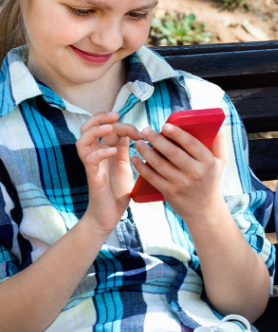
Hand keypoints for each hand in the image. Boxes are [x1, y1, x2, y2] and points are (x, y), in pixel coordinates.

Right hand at [77, 112, 140, 234]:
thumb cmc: (117, 191)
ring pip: (82, 141)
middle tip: (114, 116)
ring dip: (95, 131)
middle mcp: (96, 155)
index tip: (140, 132)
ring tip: (110, 128)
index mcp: (105, 151)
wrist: (109, 215)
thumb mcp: (125, 165)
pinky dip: (100, 152)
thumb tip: (135, 132)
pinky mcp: (92, 177)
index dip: (122, 124)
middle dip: (99, 118)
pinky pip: (89, 160)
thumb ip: (126, 149)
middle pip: (86, 128)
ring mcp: (92, 165)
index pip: (107, 128)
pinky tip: (113, 151)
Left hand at [132, 122, 227, 221]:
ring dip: (146, 152)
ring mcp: (182, 184)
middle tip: (146, 130)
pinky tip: (135, 159)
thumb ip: (219, 143)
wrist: (204, 209)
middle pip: (172, 152)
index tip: (165, 126)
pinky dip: (142, 167)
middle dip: (156, 139)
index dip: (177, 133)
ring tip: (138, 143)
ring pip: (160, 164)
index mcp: (208, 162)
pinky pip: (153, 177)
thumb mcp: (220, 161)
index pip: (191, 143)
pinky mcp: (170, 192)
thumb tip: (217, 125)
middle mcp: (195, 173)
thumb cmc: (210, 179)